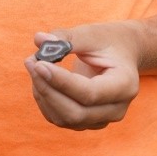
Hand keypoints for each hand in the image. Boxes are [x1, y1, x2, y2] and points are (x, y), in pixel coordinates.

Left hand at [24, 23, 139, 130]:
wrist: (122, 53)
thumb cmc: (108, 41)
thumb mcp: (92, 33)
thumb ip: (67, 38)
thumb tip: (39, 40)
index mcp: (125, 85)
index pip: (90, 93)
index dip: (61, 82)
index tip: (39, 63)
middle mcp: (116, 109)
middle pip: (76, 113)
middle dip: (48, 89)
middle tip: (31, 62)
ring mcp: (102, 119)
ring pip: (65, 119)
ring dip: (43, 94)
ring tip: (33, 65)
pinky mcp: (87, 121)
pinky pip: (60, 118)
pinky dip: (45, 100)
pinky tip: (40, 78)